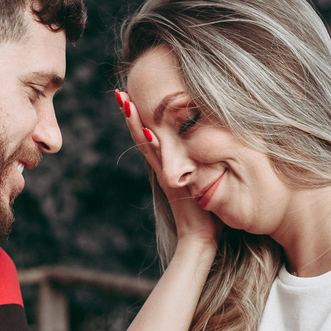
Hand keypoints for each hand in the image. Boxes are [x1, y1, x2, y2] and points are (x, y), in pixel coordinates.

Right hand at [115, 89, 219, 250]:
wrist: (199, 238)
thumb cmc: (205, 214)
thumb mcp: (202, 181)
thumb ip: (200, 165)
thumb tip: (210, 149)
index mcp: (168, 164)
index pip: (151, 136)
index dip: (140, 117)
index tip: (132, 96)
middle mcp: (163, 167)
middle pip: (142, 135)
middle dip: (131, 114)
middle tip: (120, 92)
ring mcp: (164, 174)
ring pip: (146, 143)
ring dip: (135, 122)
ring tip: (125, 101)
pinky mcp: (170, 182)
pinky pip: (158, 158)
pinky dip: (150, 143)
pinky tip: (145, 128)